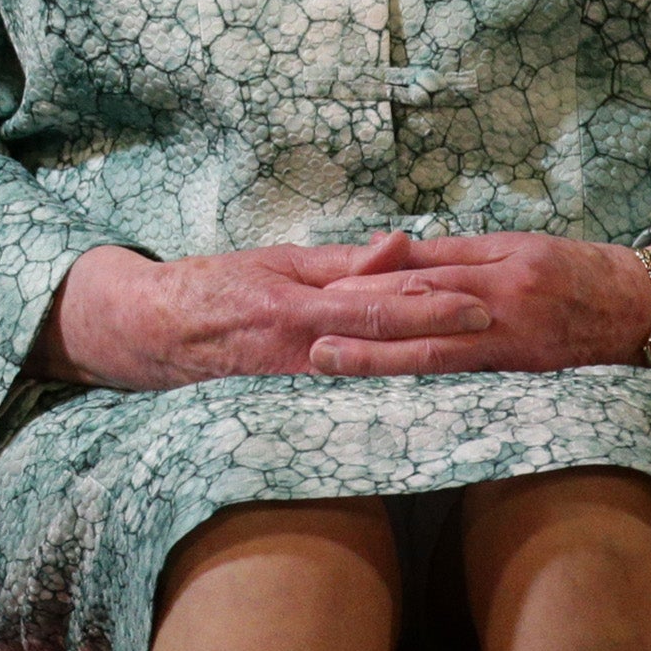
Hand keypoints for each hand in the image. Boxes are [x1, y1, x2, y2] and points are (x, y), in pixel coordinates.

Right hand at [42, 234, 494, 391]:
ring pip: (375, 374)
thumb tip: (400, 247)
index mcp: (298, 308)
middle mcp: (304, 350)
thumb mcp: (277, 261)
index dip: (428, 305)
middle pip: (385, 348)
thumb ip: (340, 263)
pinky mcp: (297, 403)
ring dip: (425, 364)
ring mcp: (301, 383)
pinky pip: (355, 391)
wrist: (156, 331)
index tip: (477, 300)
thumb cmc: (217, 286)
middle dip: (441, 338)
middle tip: (494, 325)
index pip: (375, 307)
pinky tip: (429, 384)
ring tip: (477, 355)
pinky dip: (393, 385)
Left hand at [303, 232, 650, 375]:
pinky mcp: (530, 379)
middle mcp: (506, 309)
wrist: (644, 307)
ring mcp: (518, 349)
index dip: (372, 287)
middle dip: (368, 330)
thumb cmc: (571, 269)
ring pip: (441, 355)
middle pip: (425, 317)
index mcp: (499, 269)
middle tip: (313, 341)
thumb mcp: (512, 246)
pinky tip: (395, 397)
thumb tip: (386, 253)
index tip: (324, 295)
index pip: (424, 277)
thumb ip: (451, 255)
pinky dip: (429, 388)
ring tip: (336, 366)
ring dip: (385, 362)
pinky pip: (471, 383)